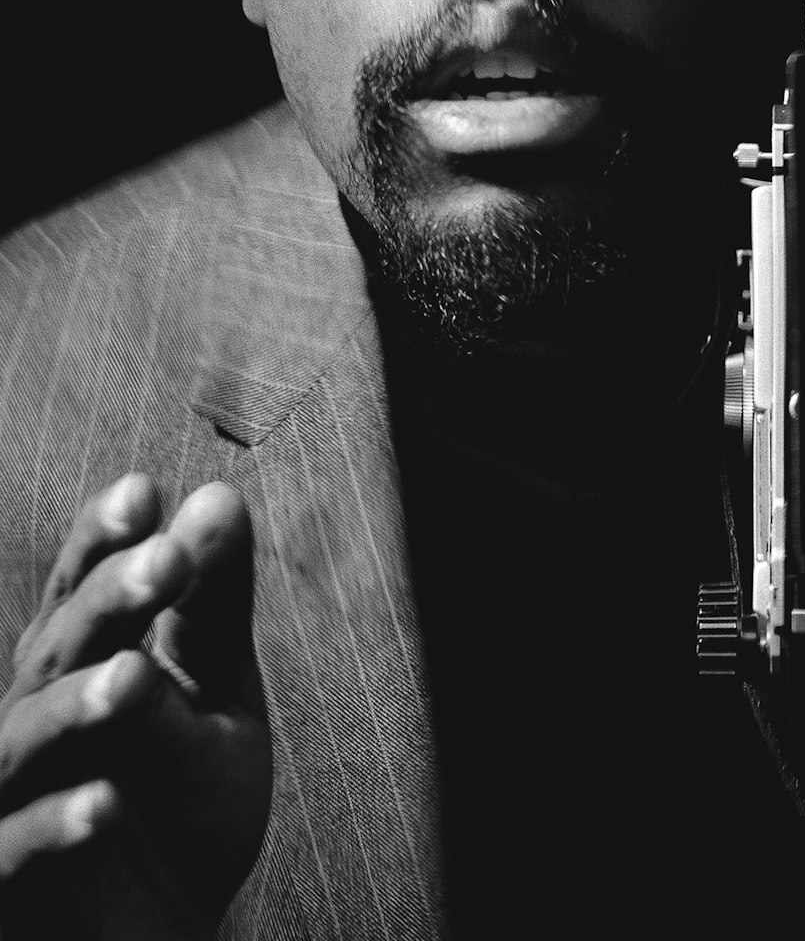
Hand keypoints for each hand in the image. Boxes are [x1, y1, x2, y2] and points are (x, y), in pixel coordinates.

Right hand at [0, 475, 270, 938]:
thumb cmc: (175, 811)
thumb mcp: (216, 699)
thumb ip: (213, 608)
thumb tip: (218, 497)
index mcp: (80, 667)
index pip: (84, 587)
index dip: (102, 537)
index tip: (144, 487)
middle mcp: (33, 721)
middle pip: (58, 647)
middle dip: (109, 599)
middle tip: (166, 558)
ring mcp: (11, 801)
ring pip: (26, 740)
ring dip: (78, 705)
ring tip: (132, 678)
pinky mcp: (5, 881)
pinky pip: (15, 850)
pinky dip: (56, 825)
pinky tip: (107, 803)